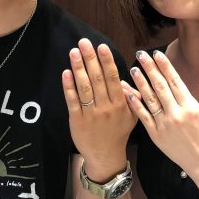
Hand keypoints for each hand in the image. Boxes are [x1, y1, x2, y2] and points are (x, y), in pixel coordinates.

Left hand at [62, 38, 135, 179]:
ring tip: (74, 52)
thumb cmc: (118, 133)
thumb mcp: (132, 116)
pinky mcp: (77, 120)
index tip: (101, 47)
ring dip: (78, 68)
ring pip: (84, 87)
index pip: (113, 78)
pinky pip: (72, 101)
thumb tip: (127, 79)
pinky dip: (69, 87)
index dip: (106, 62)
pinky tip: (66, 73)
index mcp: (120, 104)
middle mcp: (106, 107)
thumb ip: (132, 98)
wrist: (105, 156)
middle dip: (90, 58)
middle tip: (84, 42)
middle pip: (97, 79)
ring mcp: (91, 113)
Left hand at [127, 50, 198, 181]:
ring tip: (133, 69)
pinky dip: (135, 104)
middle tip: (141, 55)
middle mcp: (175, 114)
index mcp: (190, 107)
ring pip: (149, 99)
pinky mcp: (155, 135)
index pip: (175, 81)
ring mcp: (164, 124)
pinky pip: (143, 117)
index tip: (157, 54)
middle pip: (160, 86)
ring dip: (140, 83)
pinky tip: (128, 93)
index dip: (165, 66)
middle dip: (150, 69)